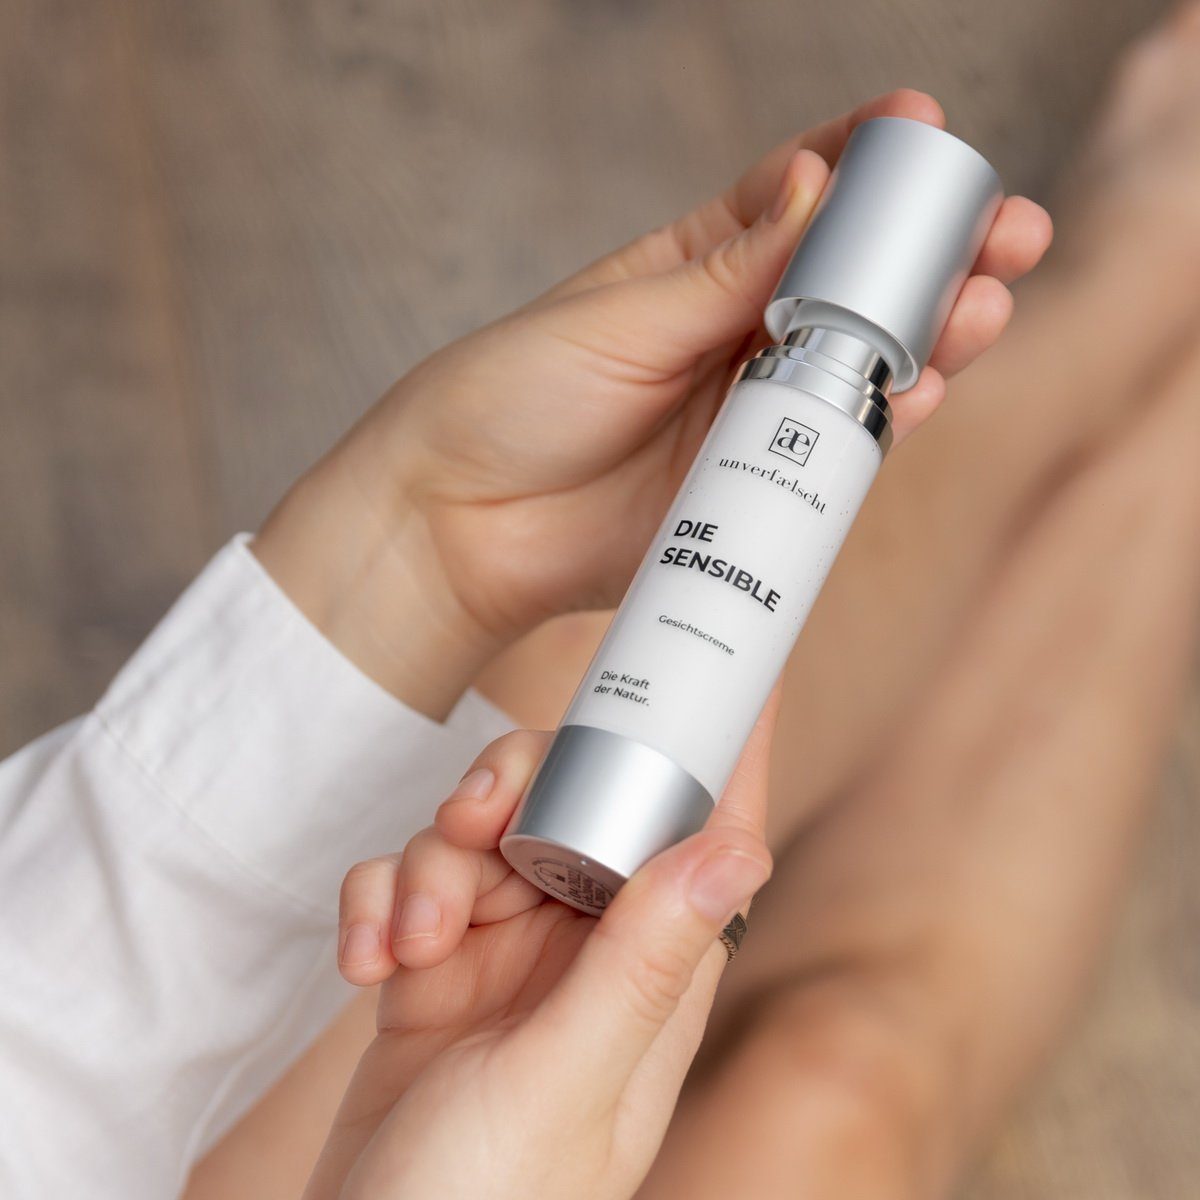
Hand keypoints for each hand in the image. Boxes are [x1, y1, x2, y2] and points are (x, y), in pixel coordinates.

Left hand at [254, 90, 1051, 716]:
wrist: (461, 523)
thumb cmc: (508, 397)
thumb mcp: (617, 319)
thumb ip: (726, 274)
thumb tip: (818, 186)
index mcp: (692, 270)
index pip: (796, 200)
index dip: (865, 166)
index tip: (926, 126)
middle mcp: (731, 336)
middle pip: (852, 287)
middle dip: (929, 258)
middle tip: (1000, 234)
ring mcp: (744, 415)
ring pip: (857, 366)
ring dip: (927, 336)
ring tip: (978, 308)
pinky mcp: (746, 490)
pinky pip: (829, 452)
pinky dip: (880, 423)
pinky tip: (922, 392)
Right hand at [303, 700, 777, 1199]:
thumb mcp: (565, 1078)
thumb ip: (644, 962)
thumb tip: (739, 847)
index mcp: (651, 967)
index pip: (710, 831)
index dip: (728, 744)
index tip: (735, 660)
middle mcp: (589, 947)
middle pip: (573, 802)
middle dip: (511, 793)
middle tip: (469, 822)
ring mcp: (511, 953)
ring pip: (481, 832)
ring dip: (431, 864)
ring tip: (408, 941)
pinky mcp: (439, 963)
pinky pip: (414, 881)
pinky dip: (381, 902)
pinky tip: (365, 966)